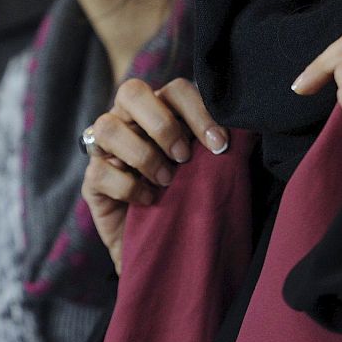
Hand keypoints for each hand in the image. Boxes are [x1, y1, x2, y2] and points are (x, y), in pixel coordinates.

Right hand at [80, 77, 228, 272]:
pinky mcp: (92, 181)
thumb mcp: (210, 173)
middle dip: (161, 124)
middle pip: (131, 91)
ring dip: (143, 154)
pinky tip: (149, 200)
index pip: (175, 90)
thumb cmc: (191, 202)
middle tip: (183, 156)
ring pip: (107, 126)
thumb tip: (248, 133)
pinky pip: (100, 171)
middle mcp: (130, 122)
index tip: (220, 144)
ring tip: (167, 180)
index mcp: (161, 112)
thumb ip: (219, 149)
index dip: (198, 111)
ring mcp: (106, 150)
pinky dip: (129, 187)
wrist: (168, 251)